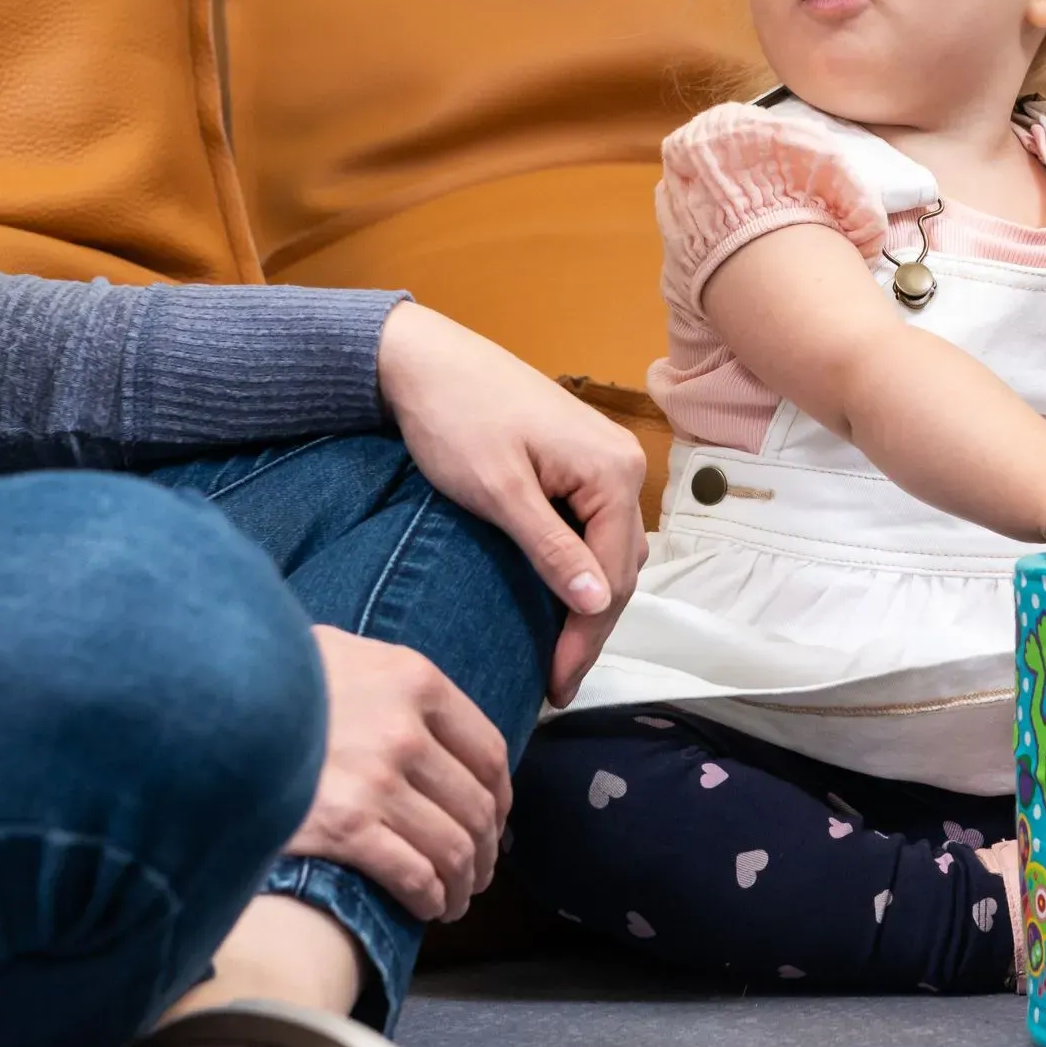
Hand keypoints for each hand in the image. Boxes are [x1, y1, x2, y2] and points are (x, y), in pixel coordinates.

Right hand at [287, 626, 509, 922]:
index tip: (493, 822)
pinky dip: (429, 897)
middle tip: (476, 875)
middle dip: (484, 851)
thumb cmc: (269, 681)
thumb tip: (428, 717)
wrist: (204, 711)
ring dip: (462, 884)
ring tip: (453, 900)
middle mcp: (406, 729)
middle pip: (475, 807)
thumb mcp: (340, 652)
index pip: (488, 751)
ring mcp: (377, 779)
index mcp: (415, 680)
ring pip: (451, 847)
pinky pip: (413, 874)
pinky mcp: (343, 826)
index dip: (499, 798)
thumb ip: (390, 679)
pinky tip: (425, 906)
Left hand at [376, 301, 647, 703]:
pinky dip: (578, 568)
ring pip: (608, 550)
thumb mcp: (500, 493)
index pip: (613, 575)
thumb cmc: (456, 419)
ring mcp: (604, 460)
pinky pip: (593, 528)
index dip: (586, 636)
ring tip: (557, 653)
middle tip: (556, 684)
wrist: (422, 360)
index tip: (555, 686)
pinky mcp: (579, 460)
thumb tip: (598, 605)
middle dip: (590, 628)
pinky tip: (556, 599)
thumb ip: (552, 550)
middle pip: (620, 566)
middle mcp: (623, 465)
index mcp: (612, 472)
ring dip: (587, 602)